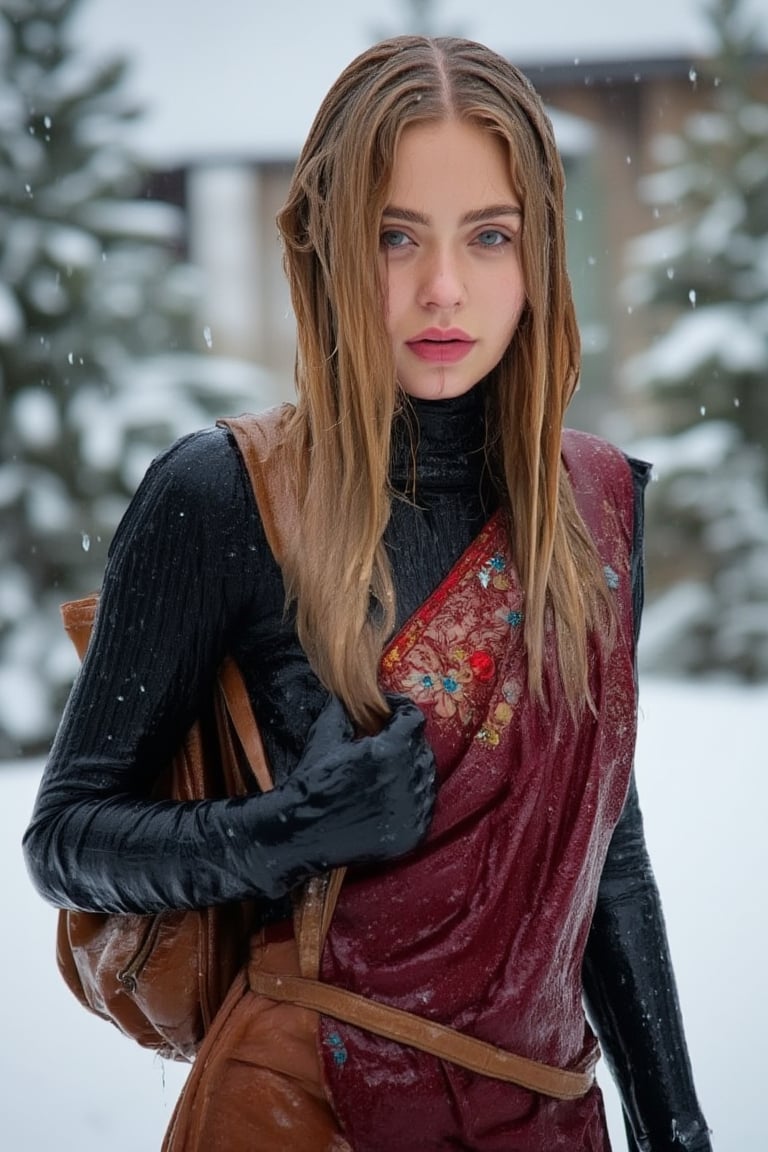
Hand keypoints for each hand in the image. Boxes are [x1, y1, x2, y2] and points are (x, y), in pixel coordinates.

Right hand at [255, 693, 435, 894]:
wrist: (300, 833)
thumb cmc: (311, 781)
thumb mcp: (325, 736)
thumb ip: (344, 710)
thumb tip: (351, 695)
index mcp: (389, 750)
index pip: (413, 718)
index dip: (401, 710)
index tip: (389, 713)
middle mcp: (407, 779)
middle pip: (422, 746)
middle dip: (405, 740)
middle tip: (384, 742)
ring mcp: (413, 810)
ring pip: (427, 776)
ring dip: (410, 768)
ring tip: (385, 770)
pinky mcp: (413, 833)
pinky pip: (425, 806)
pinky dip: (412, 798)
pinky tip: (389, 795)